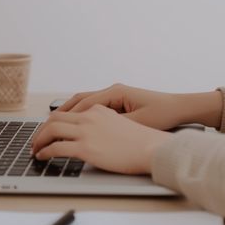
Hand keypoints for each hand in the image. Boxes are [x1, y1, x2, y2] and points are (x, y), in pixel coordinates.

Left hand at [30, 105, 172, 174]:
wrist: (152, 148)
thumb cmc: (142, 142)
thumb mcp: (122, 125)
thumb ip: (105, 126)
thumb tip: (95, 136)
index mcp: (99, 110)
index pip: (70, 111)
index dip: (55, 121)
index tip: (48, 130)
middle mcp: (90, 116)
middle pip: (55, 118)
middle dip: (42, 129)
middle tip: (36, 140)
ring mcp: (86, 131)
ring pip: (51, 129)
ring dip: (39, 139)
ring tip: (35, 149)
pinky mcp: (85, 147)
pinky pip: (56, 148)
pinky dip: (45, 151)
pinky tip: (42, 156)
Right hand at [55, 83, 222, 130]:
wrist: (181, 108)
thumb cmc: (162, 114)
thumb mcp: (136, 123)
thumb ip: (112, 126)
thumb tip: (88, 132)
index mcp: (115, 93)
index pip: (82, 105)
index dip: (64, 119)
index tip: (50, 130)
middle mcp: (112, 91)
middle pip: (78, 101)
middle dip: (60, 115)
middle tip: (43, 129)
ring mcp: (115, 96)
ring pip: (84, 103)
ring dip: (68, 114)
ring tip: (51, 127)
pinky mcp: (119, 103)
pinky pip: (93, 107)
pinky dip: (80, 115)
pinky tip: (73, 126)